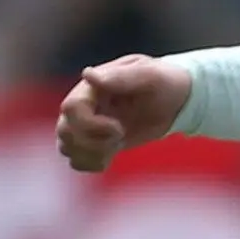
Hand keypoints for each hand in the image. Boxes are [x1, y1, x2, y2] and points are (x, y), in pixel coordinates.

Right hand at [58, 54, 191, 172]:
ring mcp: (85, 125)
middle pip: (65, 131)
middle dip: (94, 142)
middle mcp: (83, 105)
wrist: (175, 100)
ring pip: (66, 148)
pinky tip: (111, 155)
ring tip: (117, 144)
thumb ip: (121, 77)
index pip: (71, 108)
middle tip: (121, 135)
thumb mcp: (149, 75)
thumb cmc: (164, 82)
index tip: (119, 128)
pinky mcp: (94, 142)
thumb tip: (87, 75)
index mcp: (92, 87)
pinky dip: (92, 163)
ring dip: (93, 153)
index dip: (91, 125)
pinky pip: (76, 160)